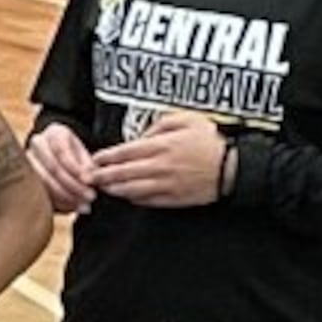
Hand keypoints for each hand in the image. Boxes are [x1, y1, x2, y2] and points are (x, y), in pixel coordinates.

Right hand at [24, 122, 98, 214]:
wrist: (58, 158)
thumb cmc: (74, 156)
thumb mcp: (84, 156)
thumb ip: (88, 166)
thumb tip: (88, 179)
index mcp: (54, 133)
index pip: (61, 150)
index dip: (76, 168)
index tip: (89, 182)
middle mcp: (37, 144)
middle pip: (52, 167)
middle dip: (73, 185)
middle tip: (89, 198)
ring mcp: (27, 162)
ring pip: (43, 182)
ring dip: (66, 197)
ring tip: (82, 205)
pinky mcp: (24, 179)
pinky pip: (39, 193)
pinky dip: (57, 203)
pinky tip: (71, 208)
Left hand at [90, 113, 229, 208]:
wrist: (233, 168)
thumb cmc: (211, 141)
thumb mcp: (187, 119)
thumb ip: (160, 124)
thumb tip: (142, 135)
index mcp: (162, 145)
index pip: (126, 152)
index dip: (106, 157)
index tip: (94, 160)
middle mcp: (161, 167)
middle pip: (124, 173)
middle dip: (103, 176)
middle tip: (88, 178)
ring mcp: (167, 185)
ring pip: (132, 190)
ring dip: (115, 189)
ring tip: (103, 188)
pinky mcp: (174, 199)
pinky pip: (148, 201)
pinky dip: (134, 199)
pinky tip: (127, 196)